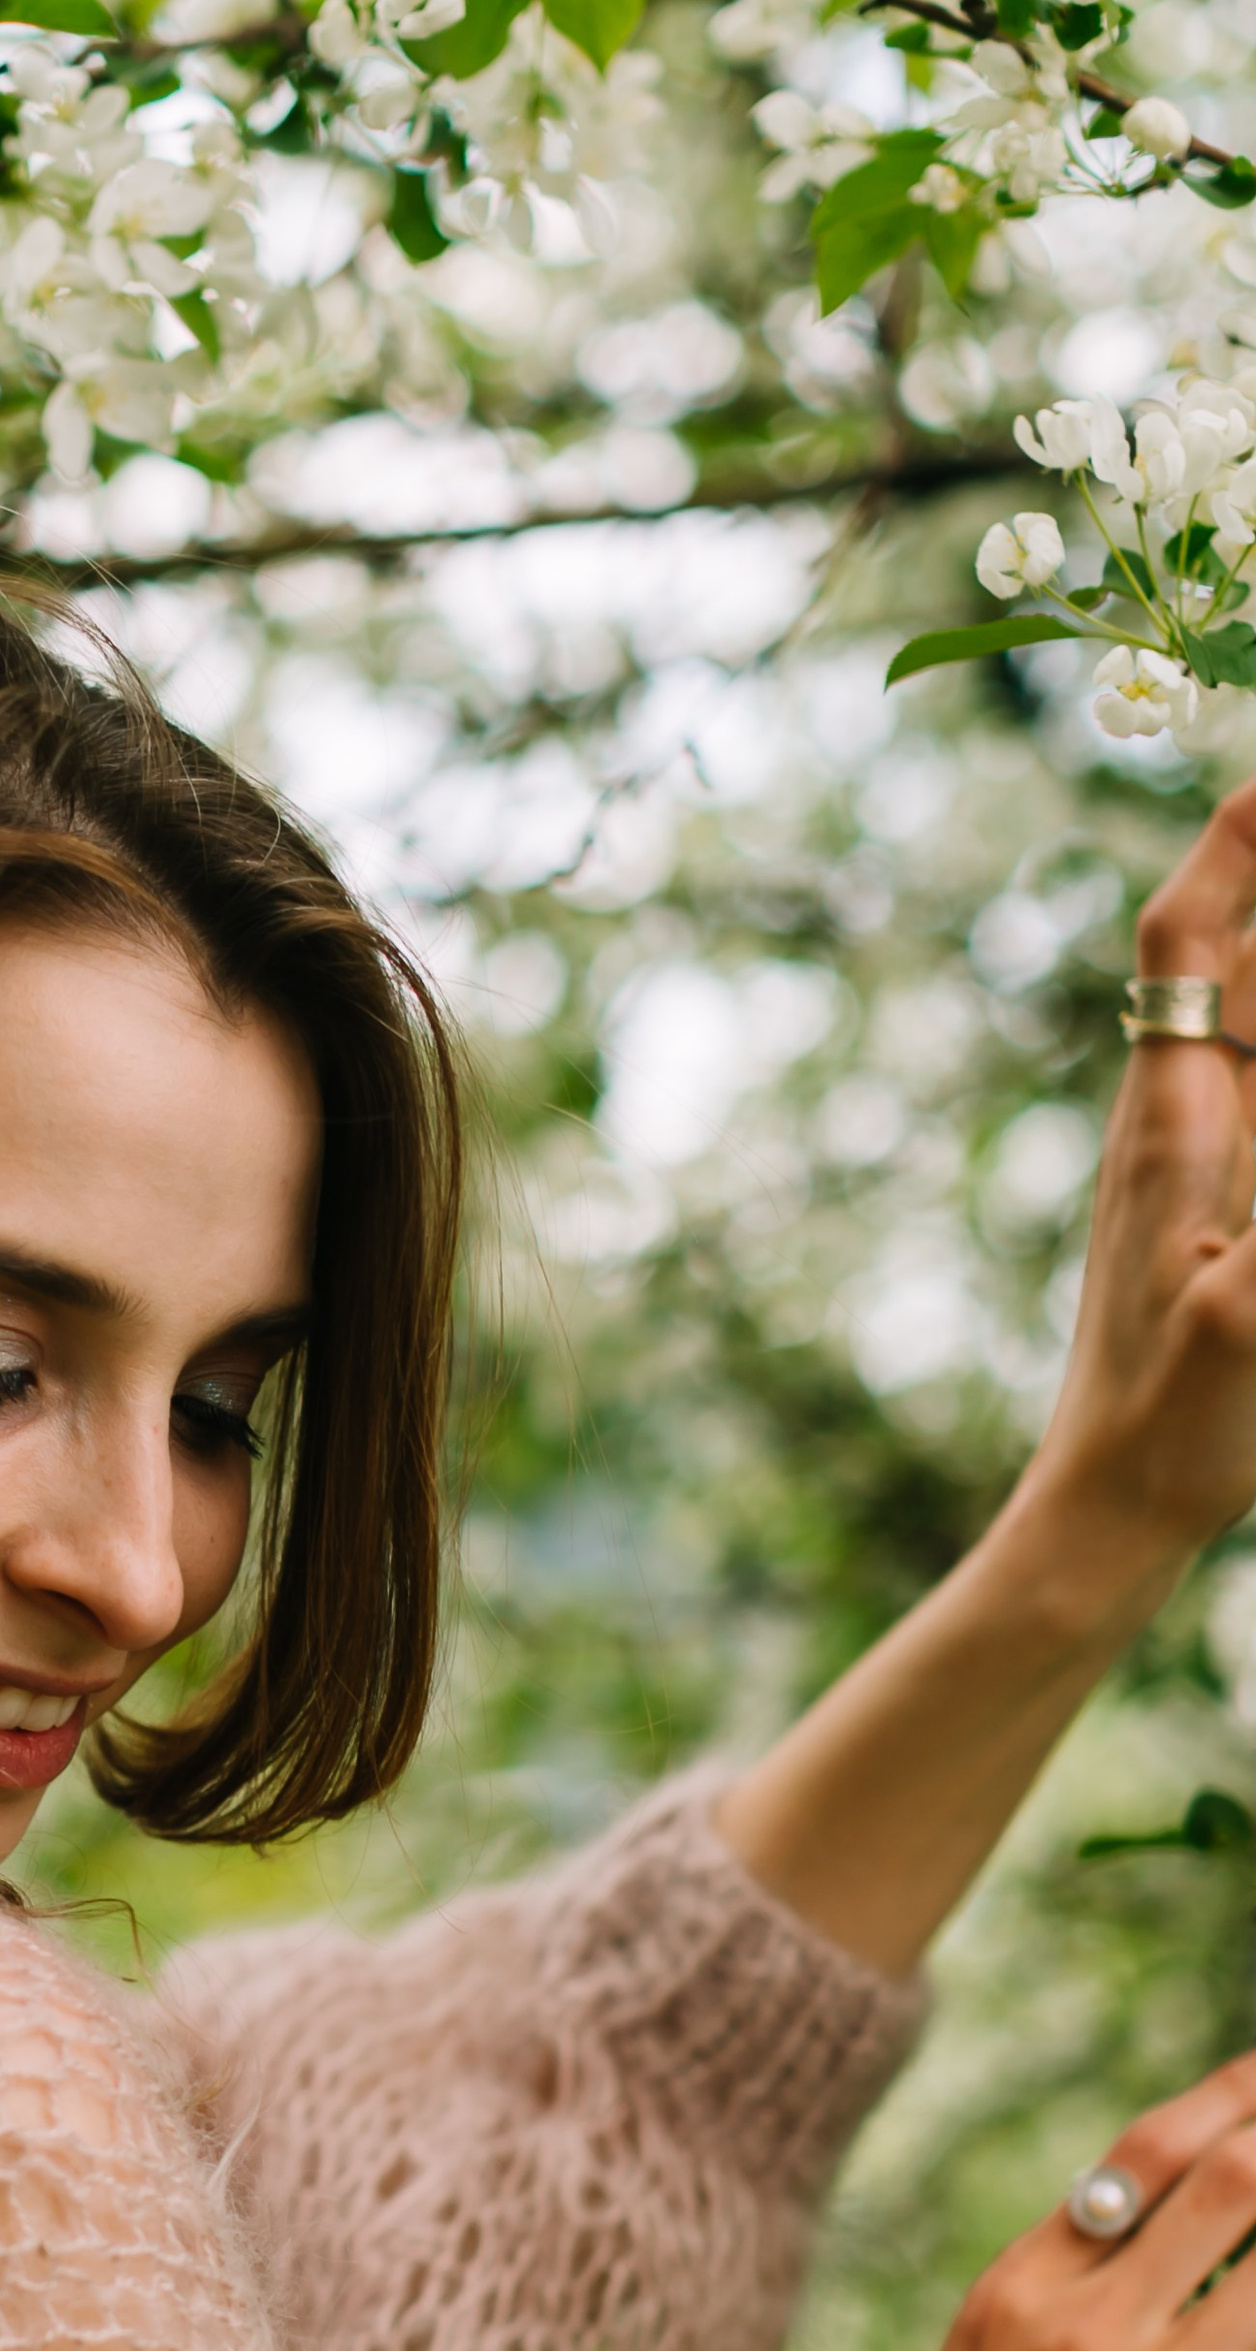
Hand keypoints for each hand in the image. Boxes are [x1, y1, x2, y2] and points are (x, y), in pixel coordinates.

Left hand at [1018, 780, 1255, 1601]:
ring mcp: (1181, 1159)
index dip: (1234, 840)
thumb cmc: (1177, 1423)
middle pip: (1211, 949)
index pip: (1187, 935)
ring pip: (1233, 1010)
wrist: (1109, 1511)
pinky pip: (1247, 1078)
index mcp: (1170, 1120)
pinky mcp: (1200, 1207)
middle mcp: (1165, 1116)